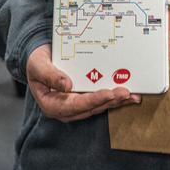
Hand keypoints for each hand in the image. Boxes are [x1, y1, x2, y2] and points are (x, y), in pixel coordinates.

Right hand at [25, 44, 139, 121]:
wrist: (39, 59)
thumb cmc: (36, 62)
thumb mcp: (38, 65)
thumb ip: (50, 75)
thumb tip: (67, 86)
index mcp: (52, 105)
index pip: (75, 105)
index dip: (93, 100)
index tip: (108, 94)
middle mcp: (66, 109)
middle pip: (91, 108)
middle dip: (110, 101)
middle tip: (126, 93)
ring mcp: (76, 105)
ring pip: (99, 106)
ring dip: (116, 102)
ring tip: (133, 95)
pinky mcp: (84, 99)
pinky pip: (101, 100)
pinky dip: (114, 97)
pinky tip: (128, 94)